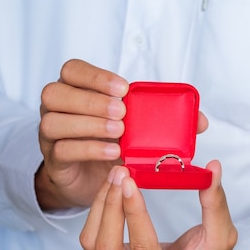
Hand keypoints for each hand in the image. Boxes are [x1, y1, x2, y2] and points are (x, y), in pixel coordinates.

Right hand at [36, 59, 207, 209]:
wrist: (90, 180)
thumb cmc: (110, 143)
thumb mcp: (135, 127)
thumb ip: (162, 118)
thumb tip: (199, 121)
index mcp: (74, 90)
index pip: (72, 70)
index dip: (95, 77)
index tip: (124, 89)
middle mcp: (56, 109)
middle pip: (54, 93)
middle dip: (90, 101)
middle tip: (122, 113)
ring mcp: (49, 135)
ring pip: (53, 121)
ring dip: (88, 125)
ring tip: (119, 133)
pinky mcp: (53, 160)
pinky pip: (61, 150)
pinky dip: (88, 149)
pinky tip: (112, 152)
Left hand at [79, 161, 236, 249]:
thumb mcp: (221, 236)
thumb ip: (215, 204)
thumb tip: (213, 167)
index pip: (143, 249)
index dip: (134, 213)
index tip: (129, 182)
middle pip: (107, 249)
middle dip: (110, 207)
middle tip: (120, 174)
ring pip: (92, 244)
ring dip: (100, 206)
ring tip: (113, 178)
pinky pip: (90, 243)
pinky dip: (96, 214)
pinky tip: (108, 193)